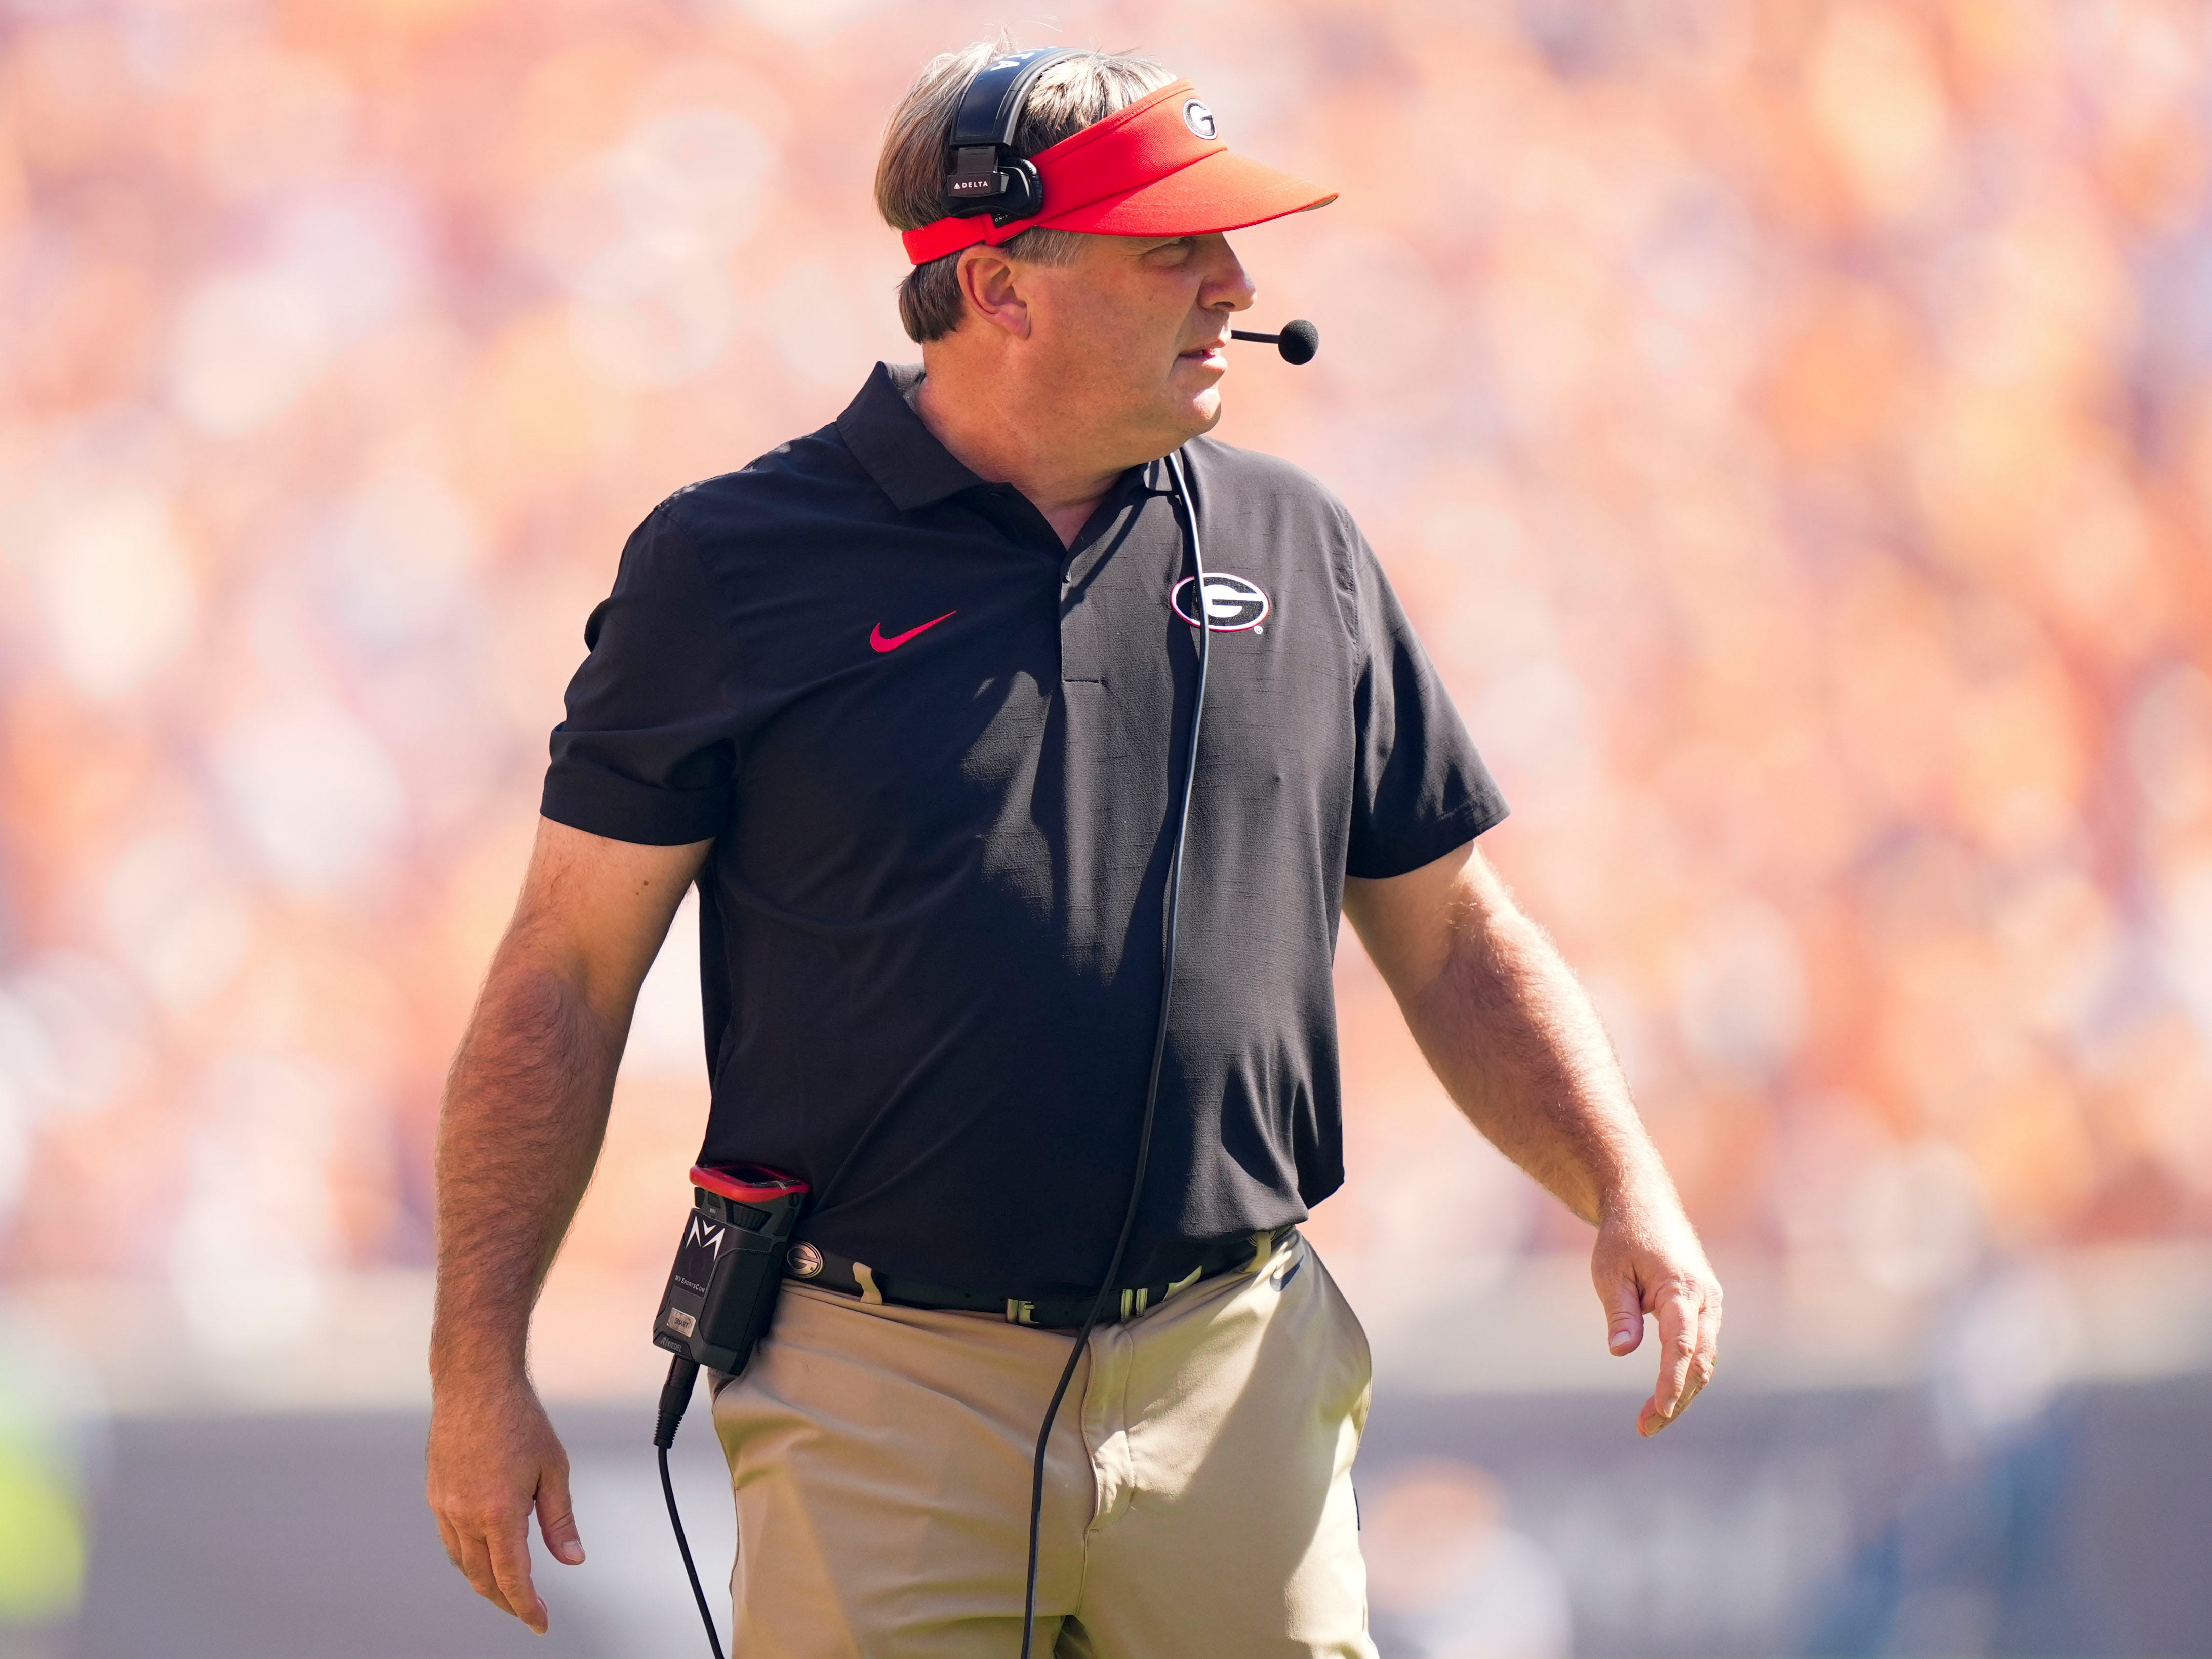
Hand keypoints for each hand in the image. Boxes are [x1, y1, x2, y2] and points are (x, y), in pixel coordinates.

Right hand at [426, 1376, 583, 1632]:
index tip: (539, 1622)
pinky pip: (450, 1540)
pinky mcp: (435, 1494)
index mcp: (499, 1511)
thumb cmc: (518, 1417)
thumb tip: (571, 1558)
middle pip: (483, 1578)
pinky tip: (482, 1555)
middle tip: (527, 1610)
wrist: (475, 1384)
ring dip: (484, 1582)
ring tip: (507, 1590)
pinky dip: (467, 1557)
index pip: (512, 1577)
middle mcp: (465, 1514)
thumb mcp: (554, 1469)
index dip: (526, 1607)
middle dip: (506, 1601)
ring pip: (462, 1563)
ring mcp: (445, 1505)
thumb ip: (560, 1519)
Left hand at [1591, 1187, 1721, 1435]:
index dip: (1672, 1379)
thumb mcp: (1609, 1270)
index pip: (1682, 1343)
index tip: (1660, 1409)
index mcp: (1681, 1287)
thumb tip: (1621, 1351)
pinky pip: (1700, 1349)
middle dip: (1677, 1399)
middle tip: (1645, 1428)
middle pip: (1699, 1361)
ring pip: (1703, 1360)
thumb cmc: (1623, 1237)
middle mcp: (1705, 1299)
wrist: (1645, 1206)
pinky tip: (1665, 1397)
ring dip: (1682, 1392)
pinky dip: (1685, 1374)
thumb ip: (1619, 1311)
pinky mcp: (1704, 1310)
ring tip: (1649, 1422)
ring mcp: (1709, 1305)